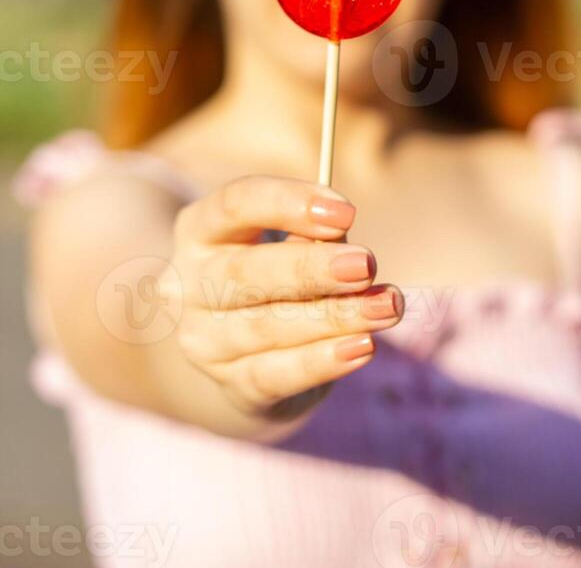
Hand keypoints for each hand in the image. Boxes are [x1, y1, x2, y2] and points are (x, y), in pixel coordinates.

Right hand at [163, 175, 403, 420]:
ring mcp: (202, 339)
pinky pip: (275, 374)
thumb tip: (342, 228)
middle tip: (368, 263)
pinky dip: (322, 361)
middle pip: (246, 272)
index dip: (289, 203)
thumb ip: (311, 235)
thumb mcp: (288, 245)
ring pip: (267, 326)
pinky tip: (363, 347)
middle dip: (312, 268)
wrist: (251, 357)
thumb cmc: (277, 279)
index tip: (347, 212)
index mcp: (200, 229)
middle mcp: (187, 283)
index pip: (235, 203)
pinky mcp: (230, 384)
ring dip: (335, 316)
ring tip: (387, 306)